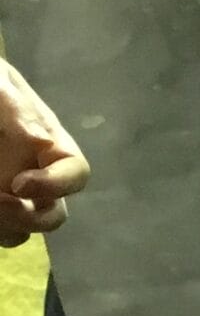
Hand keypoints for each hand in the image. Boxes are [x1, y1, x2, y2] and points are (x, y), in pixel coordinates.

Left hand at [0, 59, 86, 245]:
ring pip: (19, 231)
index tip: (21, 184)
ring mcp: (10, 195)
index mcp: (49, 146)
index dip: (57, 185)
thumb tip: (41, 140)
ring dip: (6, 227)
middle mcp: (35, 176)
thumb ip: (17, 110)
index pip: (75, 174)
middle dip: (30, 219)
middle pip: (51, 215)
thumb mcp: (0, 85)